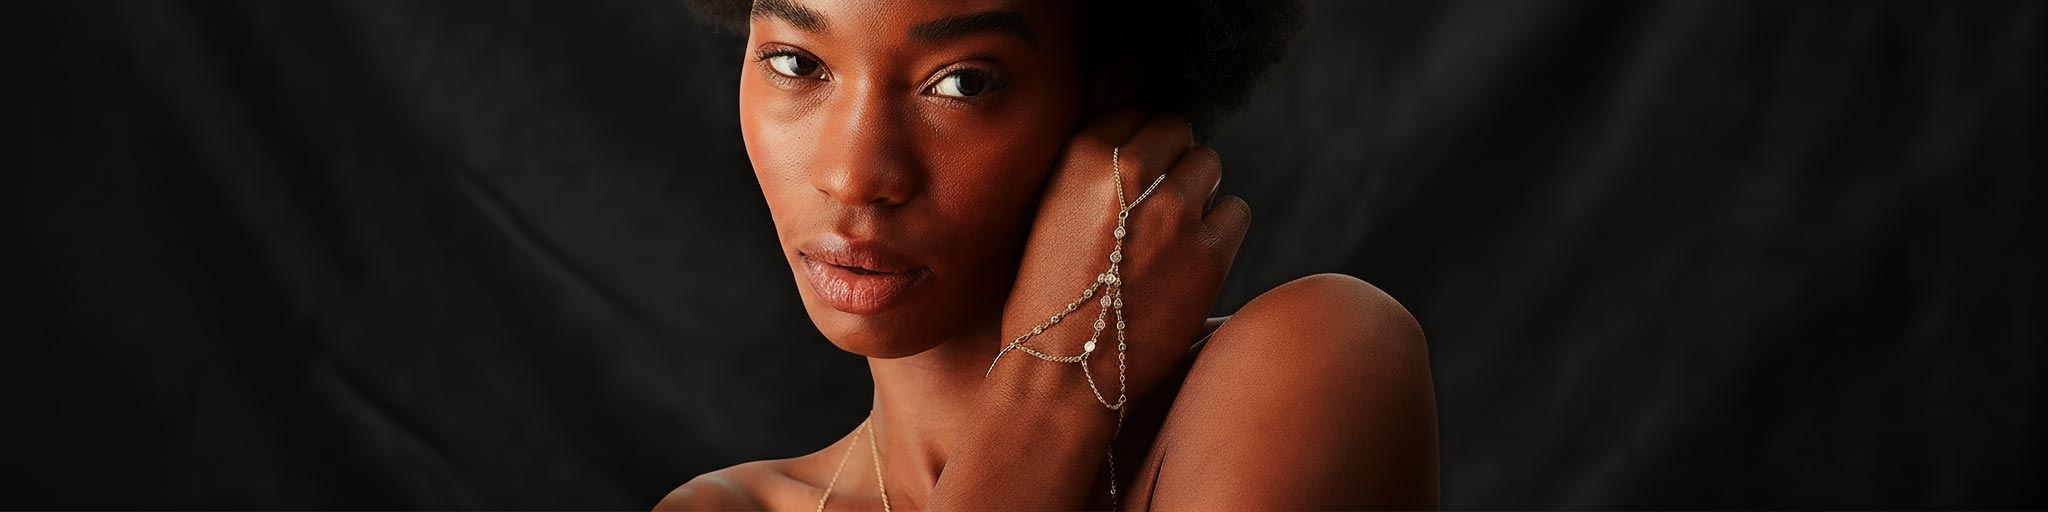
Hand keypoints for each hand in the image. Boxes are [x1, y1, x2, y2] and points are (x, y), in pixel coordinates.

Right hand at [996, 108, 1251, 409]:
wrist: (1063, 370)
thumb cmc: (1049, 294)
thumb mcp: (1049, 209)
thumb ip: (1092, 166)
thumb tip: (1141, 131)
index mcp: (1081, 156)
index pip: (1138, 111)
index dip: (1141, 142)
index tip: (1136, 174)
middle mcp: (1129, 172)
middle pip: (1179, 130)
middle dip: (1173, 160)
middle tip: (1157, 201)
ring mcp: (1174, 210)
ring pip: (1211, 165)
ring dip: (1200, 190)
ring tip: (1172, 232)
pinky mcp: (1208, 251)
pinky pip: (1237, 211)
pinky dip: (1221, 229)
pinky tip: (1192, 257)